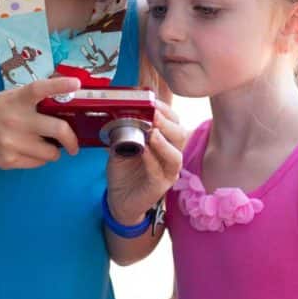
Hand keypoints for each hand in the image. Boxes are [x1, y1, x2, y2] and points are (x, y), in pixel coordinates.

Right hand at [0, 77, 81, 168]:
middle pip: (57, 129)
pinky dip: (39, 159)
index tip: (77, 84)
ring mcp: (12, 142)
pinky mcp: (8, 161)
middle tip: (74, 144)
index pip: (41, 88)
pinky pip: (37, 163)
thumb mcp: (5, 98)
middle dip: (72, 140)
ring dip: (53, 151)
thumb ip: (28, 101)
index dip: (60, 85)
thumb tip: (62, 103)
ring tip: (45, 147)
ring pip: (50, 152)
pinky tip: (28, 152)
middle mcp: (16, 120)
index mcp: (15, 99)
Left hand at [105, 99, 185, 224]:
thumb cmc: (124, 168)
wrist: (118, 197)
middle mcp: (171, 154)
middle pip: (180, 135)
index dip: (165, 110)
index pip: (174, 121)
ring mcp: (168, 172)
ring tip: (152, 132)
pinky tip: (144, 150)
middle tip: (153, 114)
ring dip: (163, 142)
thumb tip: (118, 109)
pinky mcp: (159, 187)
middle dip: (167, 122)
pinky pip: (159, 172)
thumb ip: (122, 129)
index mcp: (165, 141)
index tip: (153, 101)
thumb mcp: (121, 143)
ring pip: (175, 155)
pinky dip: (152, 160)